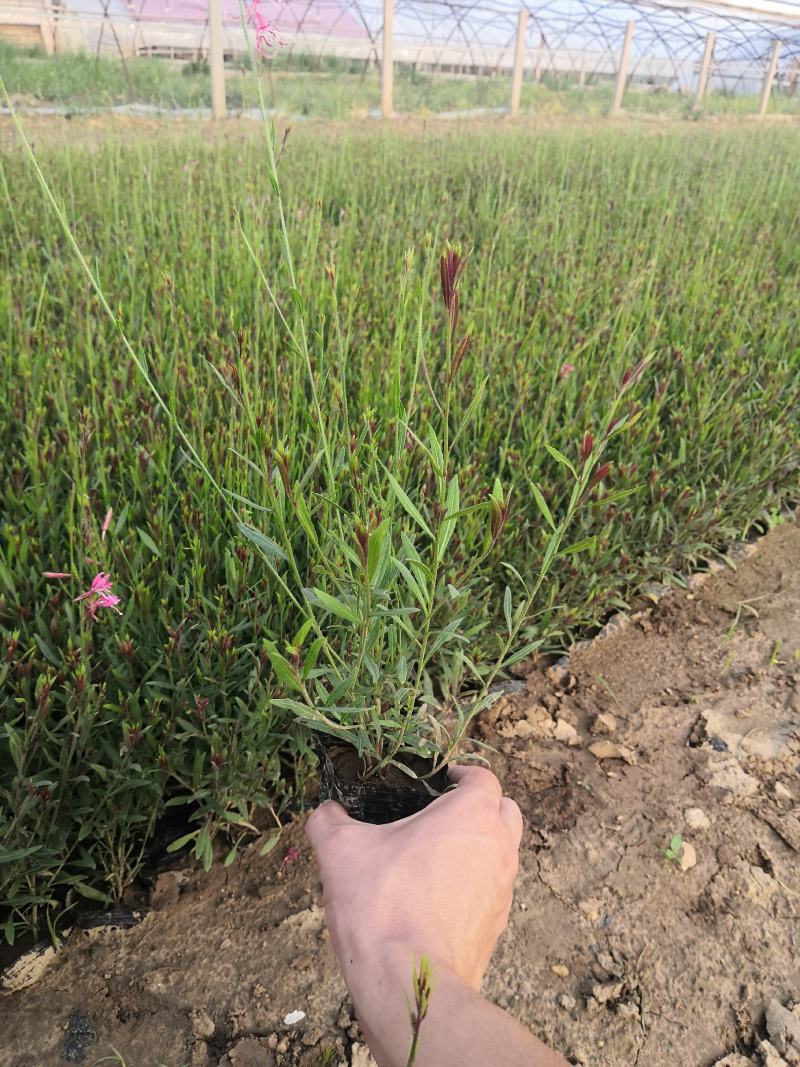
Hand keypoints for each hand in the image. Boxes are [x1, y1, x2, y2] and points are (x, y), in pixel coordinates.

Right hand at [305, 765, 522, 990]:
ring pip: (503, 852)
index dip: (463, 773)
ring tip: (436, 856)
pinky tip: (437, 896)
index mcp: (472, 816)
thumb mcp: (340, 851)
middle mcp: (499, 847)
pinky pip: (493, 890)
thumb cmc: (381, 904)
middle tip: (443, 813)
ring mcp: (503, 890)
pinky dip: (475, 884)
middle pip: (505, 811)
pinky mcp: (497, 926)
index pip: (484, 777)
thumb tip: (324, 812)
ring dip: (479, 845)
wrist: (409, 981)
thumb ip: (328, 821)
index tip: (441, 779)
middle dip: (481, 806)